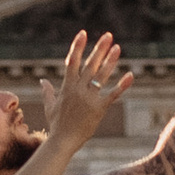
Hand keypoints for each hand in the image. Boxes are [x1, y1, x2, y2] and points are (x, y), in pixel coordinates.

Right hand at [41, 31, 130, 153]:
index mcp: (66, 86)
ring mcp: (89, 98)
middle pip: (90, 64)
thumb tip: (43, 81)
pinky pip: (112, 94)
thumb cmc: (56, 124)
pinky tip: (130, 75)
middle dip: (99, 49)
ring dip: (110, 61)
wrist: (63, 141)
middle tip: (108, 35)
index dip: (78, 46)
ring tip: (118, 48)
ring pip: (101, 75)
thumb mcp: (50, 106)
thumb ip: (47, 91)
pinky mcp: (99, 108)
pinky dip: (122, 85)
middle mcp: (78, 89)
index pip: (72, 61)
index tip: (83, 33)